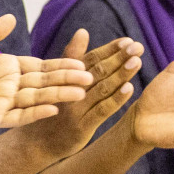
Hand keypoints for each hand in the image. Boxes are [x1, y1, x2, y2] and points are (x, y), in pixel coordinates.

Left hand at [0, 15, 90, 130]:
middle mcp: (9, 86)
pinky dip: (34, 112)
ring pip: (36, 98)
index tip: (83, 63)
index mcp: (7, 68)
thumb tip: (12, 18)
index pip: (40, 66)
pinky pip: (16, 116)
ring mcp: (2, 102)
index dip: (61, 65)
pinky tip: (52, 108)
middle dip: (67, 79)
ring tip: (81, 93)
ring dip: (58, 95)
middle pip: (44, 81)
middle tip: (92, 78)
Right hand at [15, 29, 142, 161]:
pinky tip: (130, 89)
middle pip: (97, 71)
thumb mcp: (56, 80)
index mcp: (63, 77)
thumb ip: (72, 57)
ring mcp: (75, 109)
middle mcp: (68, 90)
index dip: (109, 49)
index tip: (127, 41)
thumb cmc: (49, 107)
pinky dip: (116, 99)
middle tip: (137, 47)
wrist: (36, 142)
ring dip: (120, 74)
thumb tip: (82, 31)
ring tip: (137, 61)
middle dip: (118, 58)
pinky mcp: (81, 127)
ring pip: (101, 88)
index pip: (89, 59)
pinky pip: (101, 111)